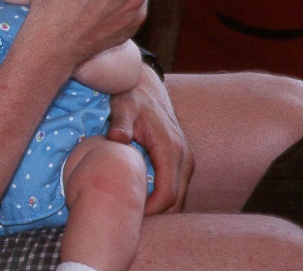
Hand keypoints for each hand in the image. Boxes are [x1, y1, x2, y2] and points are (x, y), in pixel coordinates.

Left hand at [107, 64, 193, 214]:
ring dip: (158, 208)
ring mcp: (185, 159)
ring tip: (131, 209)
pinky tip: (139, 197)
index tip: (128, 214)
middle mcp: (184, 157)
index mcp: (171, 149)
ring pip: (178, 198)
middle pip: (176, 202)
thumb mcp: (123, 107)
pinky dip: (161, 198)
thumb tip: (117, 138)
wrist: (146, 85)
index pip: (168, 194)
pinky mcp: (181, 160)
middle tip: (127, 218)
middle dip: (154, 214)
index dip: (150, 211)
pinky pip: (175, 188)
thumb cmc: (131, 97)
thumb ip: (120, 124)